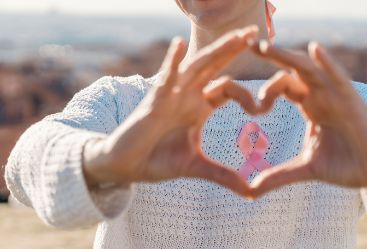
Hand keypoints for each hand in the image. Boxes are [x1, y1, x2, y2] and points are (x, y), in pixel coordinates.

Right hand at [83, 26, 259, 196]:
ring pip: (195, 68)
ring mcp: (171, 96)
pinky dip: (170, 63)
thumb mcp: (196, 167)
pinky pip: (163, 79)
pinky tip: (178, 45)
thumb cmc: (158, 160)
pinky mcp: (153, 102)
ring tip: (236, 36)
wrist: (127, 165)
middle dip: (233, 50)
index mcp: (200, 108)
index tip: (263, 107)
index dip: (248, 94)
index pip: (228, 89)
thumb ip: (222, 176)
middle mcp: (188, 97)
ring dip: (215, 52)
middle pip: (214, 68)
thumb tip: (250, 193)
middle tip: (255, 33)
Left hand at [248, 40, 366, 197]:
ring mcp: (335, 95)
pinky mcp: (352, 101)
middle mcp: (320, 96)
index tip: (247, 101)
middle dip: (272, 58)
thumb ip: (279, 176)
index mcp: (309, 106)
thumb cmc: (346, 165)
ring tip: (265, 47)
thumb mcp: (306, 169)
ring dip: (287, 57)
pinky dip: (328, 63)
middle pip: (292, 71)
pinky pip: (339, 78)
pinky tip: (314, 49)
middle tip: (249, 46)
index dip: (265, 87)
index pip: (283, 87)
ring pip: (309, 69)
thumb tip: (251, 191)